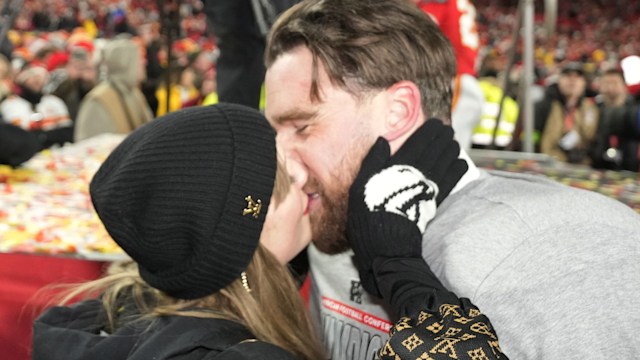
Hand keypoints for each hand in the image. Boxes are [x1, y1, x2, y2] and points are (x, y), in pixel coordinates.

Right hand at [347, 119, 467, 295]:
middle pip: (434, 151)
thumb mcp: (361, 186)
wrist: (386, 246)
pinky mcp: (433, 204)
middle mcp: (416, 175)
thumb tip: (382, 141)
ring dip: (451, 152)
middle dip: (442, 138)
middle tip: (448, 130)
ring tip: (455, 143)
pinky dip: (456, 172)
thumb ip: (373, 161)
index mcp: (398, 167)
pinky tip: (461, 164)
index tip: (435, 123)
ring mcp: (427, 189)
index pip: (418, 143)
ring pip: (444, 164)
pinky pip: (449, 182)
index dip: (428, 132)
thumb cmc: (368, 215)